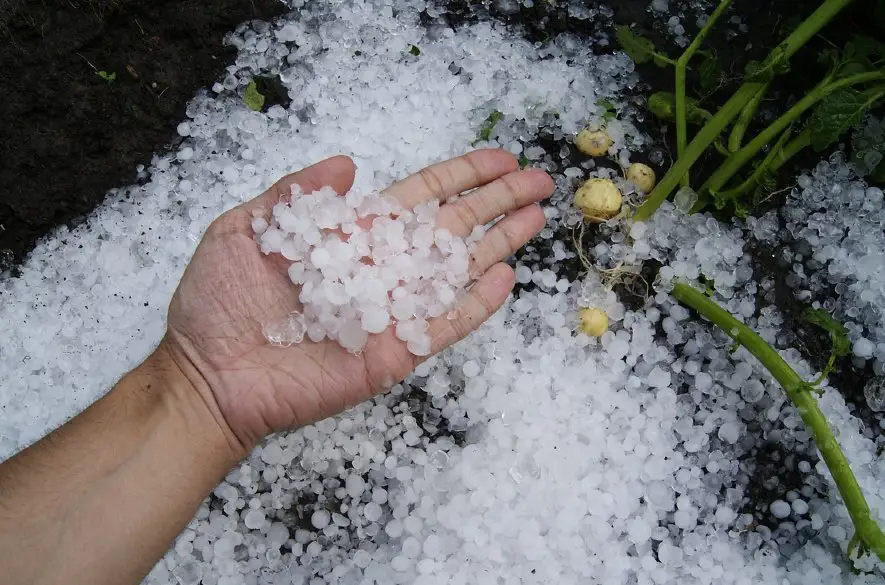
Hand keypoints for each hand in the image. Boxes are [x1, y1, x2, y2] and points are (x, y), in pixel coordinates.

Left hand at [163, 150, 552, 450]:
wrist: (208, 375)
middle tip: (540, 181)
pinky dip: (475, 305)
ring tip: (537, 218)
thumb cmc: (218, 303)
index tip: (500, 159)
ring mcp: (391, 312)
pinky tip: (505, 279)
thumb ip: (296, 194)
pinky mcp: (394, 352)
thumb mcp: (245, 229)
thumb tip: (348, 160)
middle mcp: (381, 269)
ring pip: (457, 272)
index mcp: (352, 235)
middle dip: (496, 202)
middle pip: (452, 228)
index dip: (461, 176)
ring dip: (499, 244)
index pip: (420, 198)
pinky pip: (443, 326)